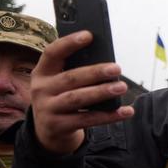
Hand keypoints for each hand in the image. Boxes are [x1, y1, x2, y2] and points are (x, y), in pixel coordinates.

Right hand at [30, 31, 133, 155]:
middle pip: (70, 78)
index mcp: (42, 72)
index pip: (52, 53)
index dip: (69, 43)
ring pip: (77, 99)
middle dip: (95, 72)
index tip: (88, 35)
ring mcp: (47, 109)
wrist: (48, 132)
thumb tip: (106, 61)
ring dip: (101, 92)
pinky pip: (87, 120)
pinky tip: (126, 111)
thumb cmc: (61, 97)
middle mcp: (41, 90)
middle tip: (117, 68)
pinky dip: (108, 116)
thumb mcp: (60, 83)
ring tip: (122, 87)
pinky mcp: (58, 126)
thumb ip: (76, 70)